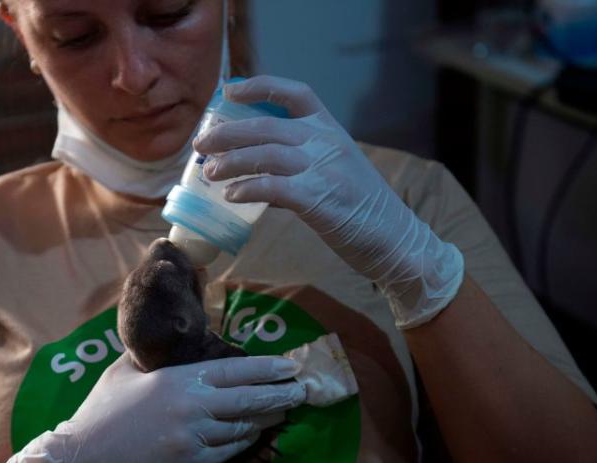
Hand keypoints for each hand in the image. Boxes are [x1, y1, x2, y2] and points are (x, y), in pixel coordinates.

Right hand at [6, 352, 304, 462]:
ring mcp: (194, 439)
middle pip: (250, 399)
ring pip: (243, 428)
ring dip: (266, 420)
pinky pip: (229, 453)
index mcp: (178, 379)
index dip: (267, 369)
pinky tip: (255, 436)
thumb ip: (152, 358)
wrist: (81, 462)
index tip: (290, 367)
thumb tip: (168, 343)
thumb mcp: (123, 372)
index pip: (234, 370)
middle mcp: (192, 407)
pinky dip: (245, 443)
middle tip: (303, 391)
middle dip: (281, 395)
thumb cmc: (99, 414)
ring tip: (282, 413)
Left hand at [193, 75, 463, 328]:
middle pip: (267, 127)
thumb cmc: (361, 210)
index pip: (296, 92)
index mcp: (331, 130)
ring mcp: (325, 169)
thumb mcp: (334, 175)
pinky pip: (275, 188)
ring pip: (266, 155)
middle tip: (200, 144)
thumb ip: (297, 169)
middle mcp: (327, 143)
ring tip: (208, 172)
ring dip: (231, 162)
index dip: (260, 87)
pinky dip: (249, 189)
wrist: (396, 240)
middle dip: (228, 133)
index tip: (229, 92)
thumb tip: (252, 178)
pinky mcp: (321, 199)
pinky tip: (232, 196)